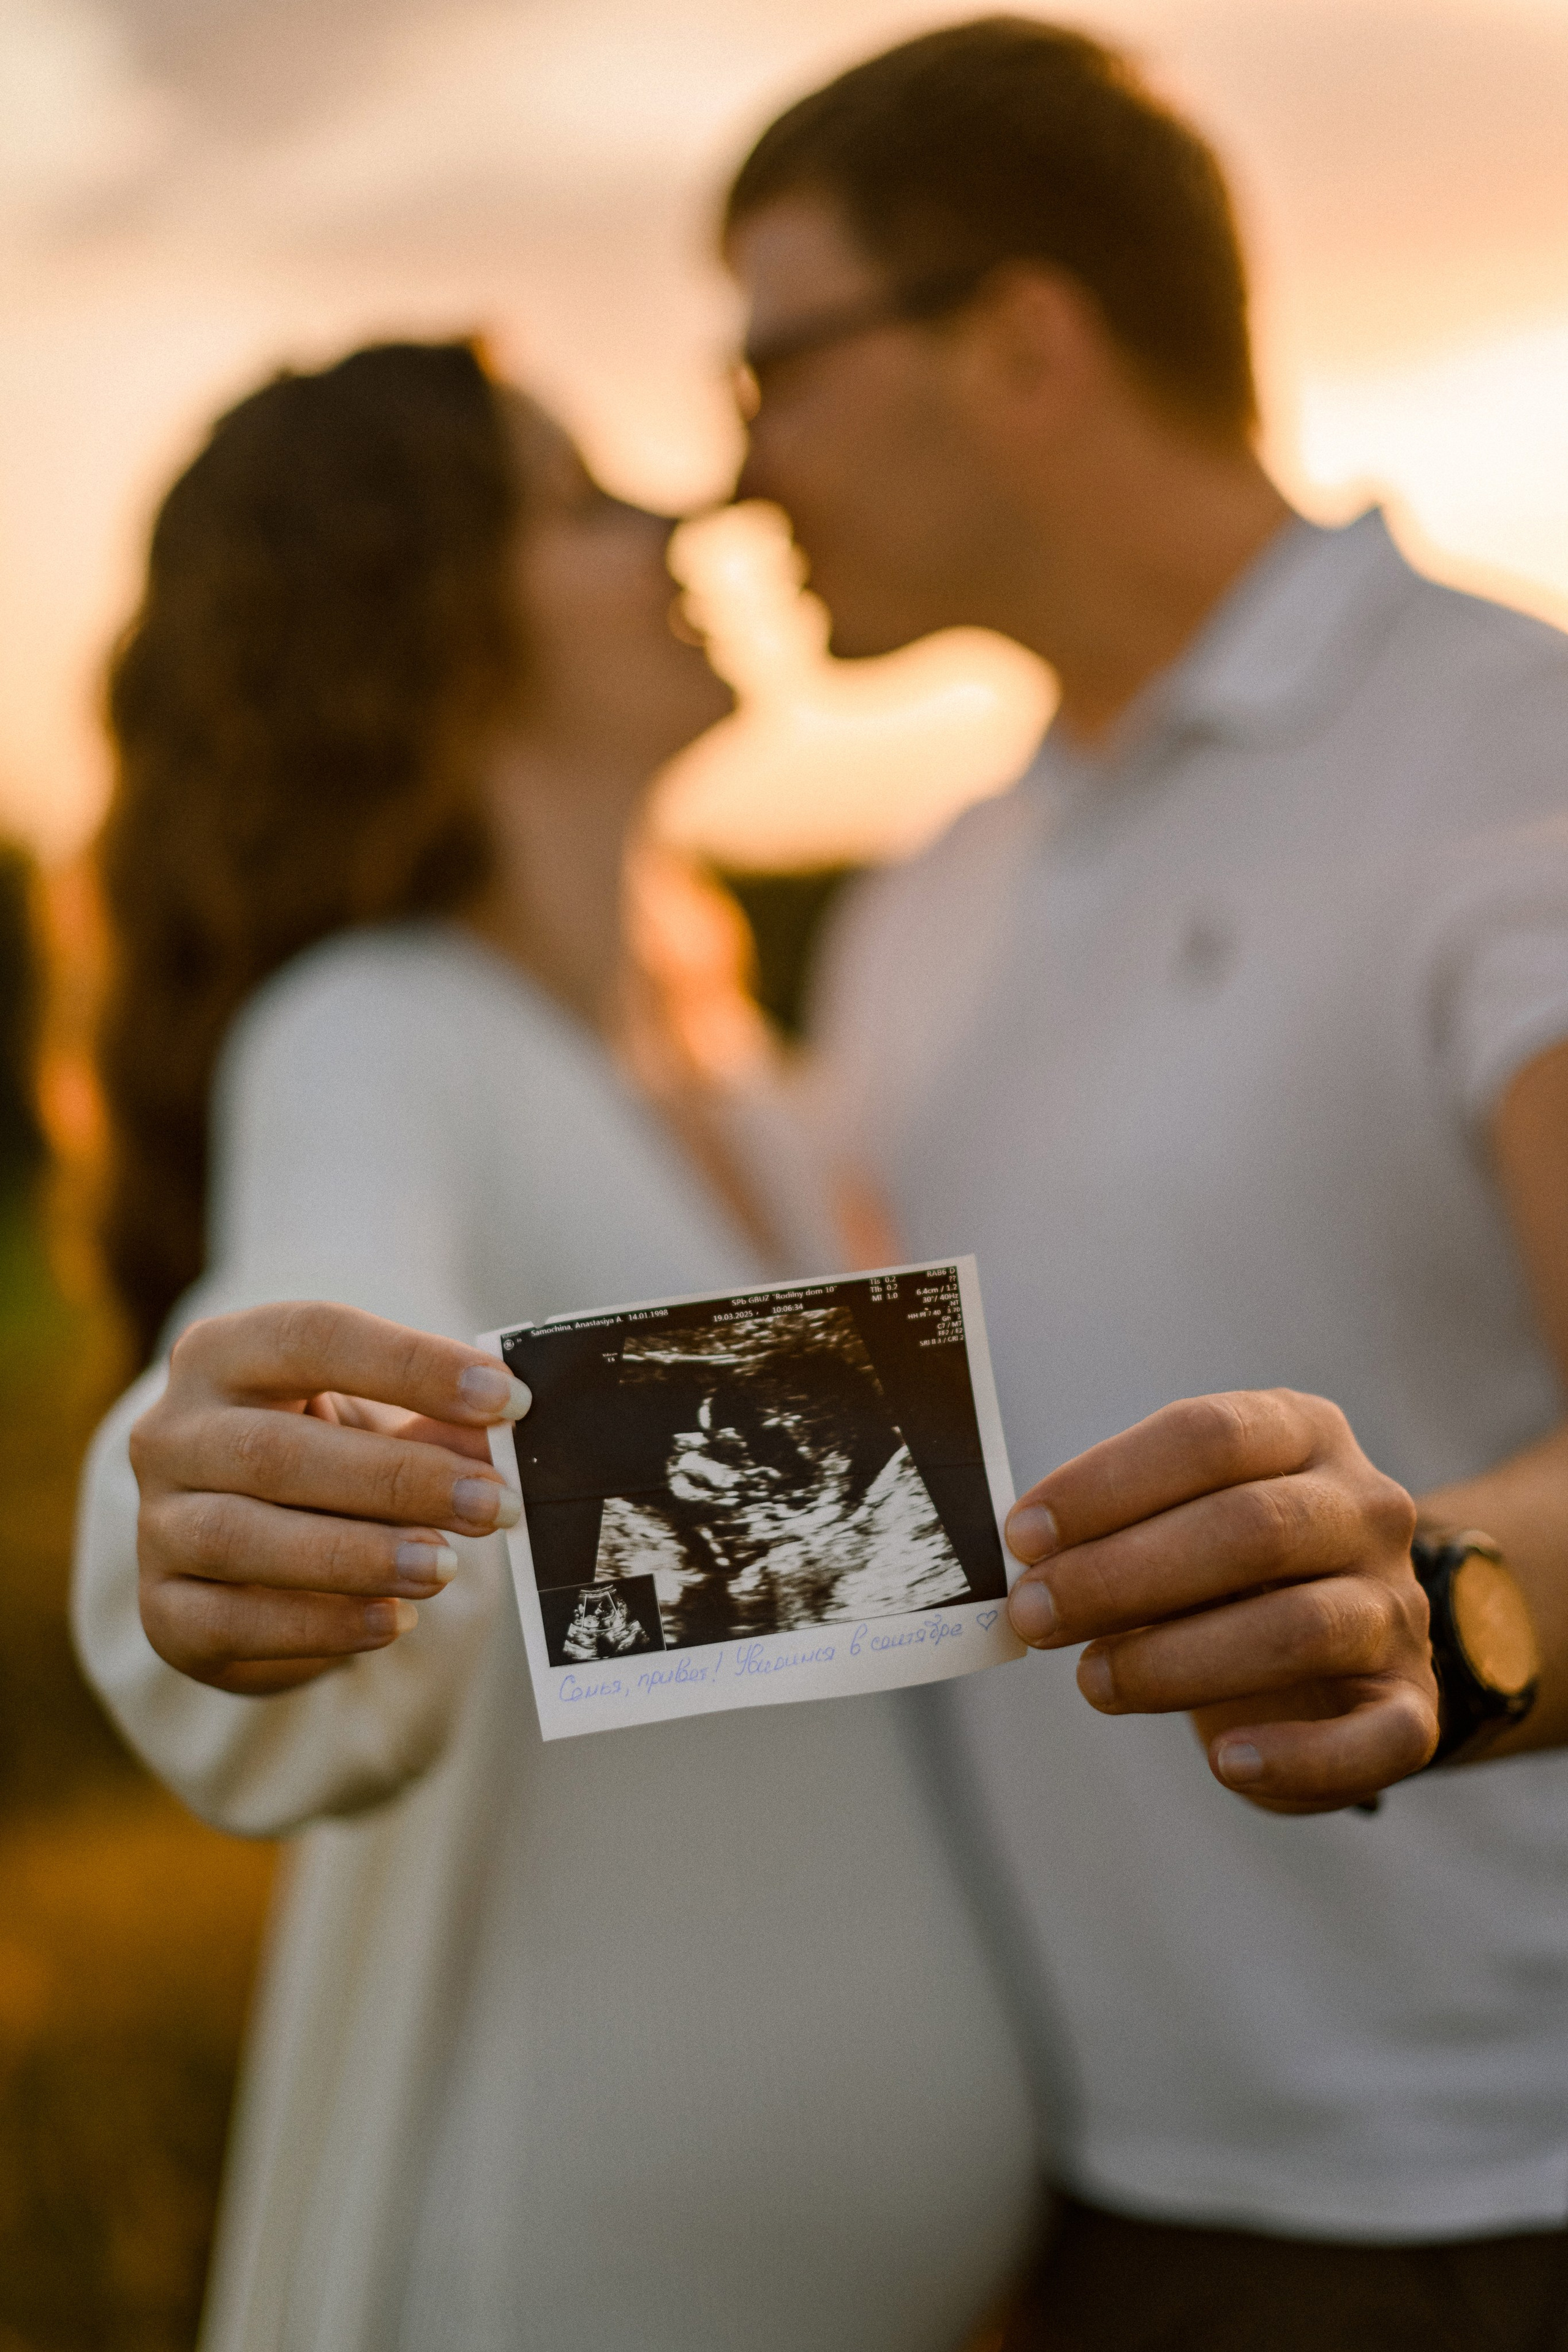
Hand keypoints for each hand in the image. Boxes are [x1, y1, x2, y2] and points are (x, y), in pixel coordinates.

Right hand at [131, 1302, 530, 1695]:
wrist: (246, 1550)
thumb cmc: (325, 1459)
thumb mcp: (378, 1425)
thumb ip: (436, 1426)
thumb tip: (505, 1434)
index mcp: (223, 1353)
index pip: (312, 1337)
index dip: (413, 1365)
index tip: (507, 1400)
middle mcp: (170, 1431)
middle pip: (277, 1450)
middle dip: (400, 1480)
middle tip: (494, 1504)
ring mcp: (156, 1522)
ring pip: (243, 1536)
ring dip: (358, 1554)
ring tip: (445, 1567)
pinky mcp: (162, 1609)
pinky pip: (232, 1622)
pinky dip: (321, 1625)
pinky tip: (394, 1620)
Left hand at [1004, 1390, 1437, 1811]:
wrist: (1337, 1638)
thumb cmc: (1226, 1567)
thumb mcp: (1178, 1519)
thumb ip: (1112, 1529)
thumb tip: (1023, 1563)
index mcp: (1304, 1433)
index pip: (1207, 1435)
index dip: (1107, 1485)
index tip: (1022, 1536)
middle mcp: (1365, 1508)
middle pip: (1250, 1528)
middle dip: (1123, 1575)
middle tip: (1034, 1615)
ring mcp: (1397, 1605)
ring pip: (1299, 1628)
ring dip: (1177, 1661)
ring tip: (1092, 1682)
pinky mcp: (1414, 1701)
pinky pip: (1376, 1737)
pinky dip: (1299, 1757)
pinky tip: (1226, 1763)